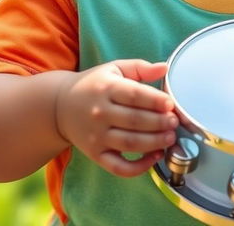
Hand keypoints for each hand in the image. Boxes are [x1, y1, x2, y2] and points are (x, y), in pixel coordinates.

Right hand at [56, 59, 177, 176]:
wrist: (59, 106)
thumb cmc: (93, 85)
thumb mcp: (113, 69)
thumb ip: (140, 67)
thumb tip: (164, 67)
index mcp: (106, 88)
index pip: (135, 95)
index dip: (156, 100)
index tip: (171, 104)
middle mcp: (100, 112)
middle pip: (135, 120)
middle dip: (159, 123)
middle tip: (174, 122)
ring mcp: (97, 136)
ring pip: (130, 143)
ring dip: (154, 143)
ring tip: (170, 138)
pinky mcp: (95, 154)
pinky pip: (119, 167)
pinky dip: (138, 167)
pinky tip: (154, 158)